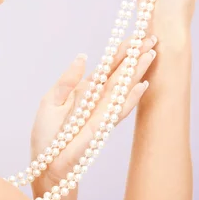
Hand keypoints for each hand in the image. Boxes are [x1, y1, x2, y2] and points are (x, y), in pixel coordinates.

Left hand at [29, 35, 157, 185]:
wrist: (46, 163)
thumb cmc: (48, 134)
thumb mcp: (51, 101)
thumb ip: (67, 80)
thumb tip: (83, 57)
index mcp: (86, 90)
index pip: (108, 67)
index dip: (121, 51)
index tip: (136, 36)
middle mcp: (98, 100)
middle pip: (120, 74)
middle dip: (135, 56)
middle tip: (152, 38)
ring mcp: (102, 113)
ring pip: (123, 88)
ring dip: (137, 72)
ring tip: (150, 55)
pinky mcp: (101, 128)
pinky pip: (118, 110)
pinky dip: (130, 98)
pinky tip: (142, 85)